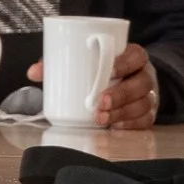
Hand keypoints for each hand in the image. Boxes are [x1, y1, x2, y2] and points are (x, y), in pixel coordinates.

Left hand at [26, 41, 160, 130]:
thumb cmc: (103, 71)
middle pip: (140, 83)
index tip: (109, 69)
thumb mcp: (85, 62)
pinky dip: (131, 125)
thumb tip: (34, 72)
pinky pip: (145, 120)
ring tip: (101, 119)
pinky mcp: (148, 114)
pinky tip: (115, 127)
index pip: (135, 56)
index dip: (124, 62)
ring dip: (122, 112)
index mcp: (132, 57)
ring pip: (142, 104)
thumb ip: (59, 64)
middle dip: (120, 94)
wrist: (127, 80)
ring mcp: (148, 95)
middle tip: (99, 102)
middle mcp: (143, 75)